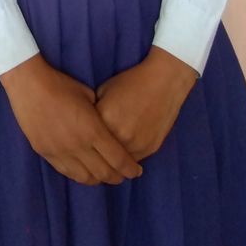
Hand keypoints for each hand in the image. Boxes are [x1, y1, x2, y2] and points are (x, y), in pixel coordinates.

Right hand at [0, 54, 142, 185]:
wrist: (29, 85)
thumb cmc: (62, 85)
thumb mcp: (89, 95)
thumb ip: (101, 115)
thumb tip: (110, 126)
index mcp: (93, 130)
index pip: (118, 159)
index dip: (130, 168)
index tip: (136, 171)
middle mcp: (78, 146)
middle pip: (104, 173)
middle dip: (118, 177)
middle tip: (123, 175)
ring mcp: (61, 152)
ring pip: (85, 177)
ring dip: (98, 179)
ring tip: (104, 175)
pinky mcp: (46, 153)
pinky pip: (66, 172)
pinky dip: (79, 175)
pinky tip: (84, 171)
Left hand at [95, 45, 197, 160]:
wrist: (163, 82)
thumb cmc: (131, 82)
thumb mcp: (104, 91)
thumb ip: (94, 113)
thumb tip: (86, 128)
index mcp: (104, 120)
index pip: (87, 138)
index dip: (84, 138)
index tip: (82, 138)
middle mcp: (120, 136)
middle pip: (101, 153)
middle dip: (97, 152)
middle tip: (93, 151)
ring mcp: (136, 145)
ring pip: (118, 163)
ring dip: (113, 159)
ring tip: (108, 154)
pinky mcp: (150, 149)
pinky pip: (133, 161)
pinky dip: (127, 157)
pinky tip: (124, 150)